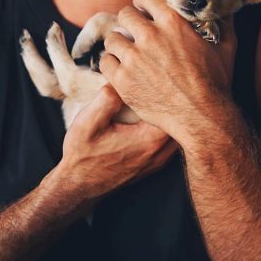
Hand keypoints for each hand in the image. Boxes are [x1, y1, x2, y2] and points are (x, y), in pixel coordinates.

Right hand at [54, 84, 177, 202]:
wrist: (78, 185)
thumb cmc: (82, 154)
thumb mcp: (88, 122)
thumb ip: (107, 99)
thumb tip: (123, 80)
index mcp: (148, 139)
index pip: (175, 110)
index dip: (172, 90)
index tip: (165, 76)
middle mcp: (159, 152)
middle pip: (183, 123)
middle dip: (177, 102)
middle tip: (170, 81)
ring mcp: (158, 161)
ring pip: (179, 134)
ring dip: (174, 116)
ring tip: (166, 95)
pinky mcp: (153, 164)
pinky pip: (170, 143)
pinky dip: (169, 128)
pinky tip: (157, 115)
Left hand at [99, 0, 236, 149]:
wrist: (202, 117)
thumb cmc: (216, 83)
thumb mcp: (226, 47)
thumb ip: (223, 22)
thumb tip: (224, 7)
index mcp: (172, 22)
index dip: (143, 2)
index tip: (142, 8)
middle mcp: (150, 37)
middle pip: (125, 14)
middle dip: (129, 20)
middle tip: (133, 30)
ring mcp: (134, 59)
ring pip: (113, 38)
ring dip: (119, 43)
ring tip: (126, 51)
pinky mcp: (122, 80)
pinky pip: (106, 62)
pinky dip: (112, 64)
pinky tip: (121, 68)